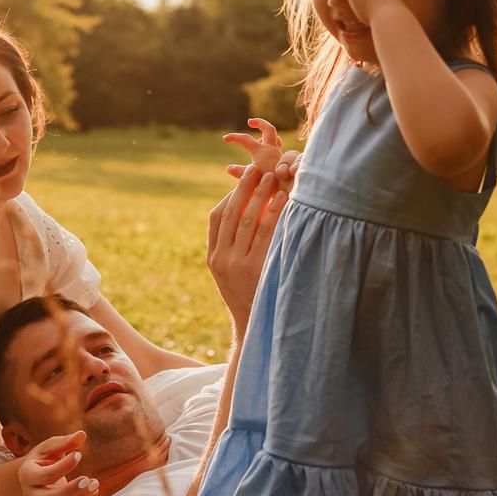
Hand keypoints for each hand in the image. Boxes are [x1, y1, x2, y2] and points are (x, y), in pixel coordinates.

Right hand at [17, 430, 99, 495]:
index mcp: (27, 474)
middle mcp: (32, 492)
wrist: (34, 475)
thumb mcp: (49, 447)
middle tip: (88, 479)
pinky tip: (94, 490)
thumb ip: (64, 442)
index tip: (79, 454)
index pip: (45, 475)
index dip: (63, 467)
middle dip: (70, 490)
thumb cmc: (43, 457)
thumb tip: (82, 434)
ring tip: (95, 483)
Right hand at [207, 163, 287, 331]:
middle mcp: (222, 259)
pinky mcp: (256, 269)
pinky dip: (274, 214)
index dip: (230, 195)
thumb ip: (232, 246)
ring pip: (247, 221)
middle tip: (257, 169)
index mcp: (213, 257)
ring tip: (271, 178)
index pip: (216, 217)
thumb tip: (246, 211)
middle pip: (231, 214)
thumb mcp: (231, 273)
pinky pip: (265, 234)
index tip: (243, 179)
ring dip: (260, 196)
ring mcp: (238, 265)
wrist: (256, 327)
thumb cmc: (249, 295)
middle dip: (244, 188)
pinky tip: (283, 201)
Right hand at [223, 117, 300, 192]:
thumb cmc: (269, 186)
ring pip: (274, 137)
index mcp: (262, 152)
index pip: (245, 139)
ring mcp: (279, 153)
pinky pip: (278, 146)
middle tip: (250, 122)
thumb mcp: (252, 179)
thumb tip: (228, 168)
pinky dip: (271, 144)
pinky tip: (267, 150)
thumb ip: (240, 172)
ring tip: (258, 137)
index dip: (234, 137)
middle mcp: (272, 149)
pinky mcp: (283, 159)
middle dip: (259, 123)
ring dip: (266, 134)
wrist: (288, 190)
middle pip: (268, 128)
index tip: (225, 138)